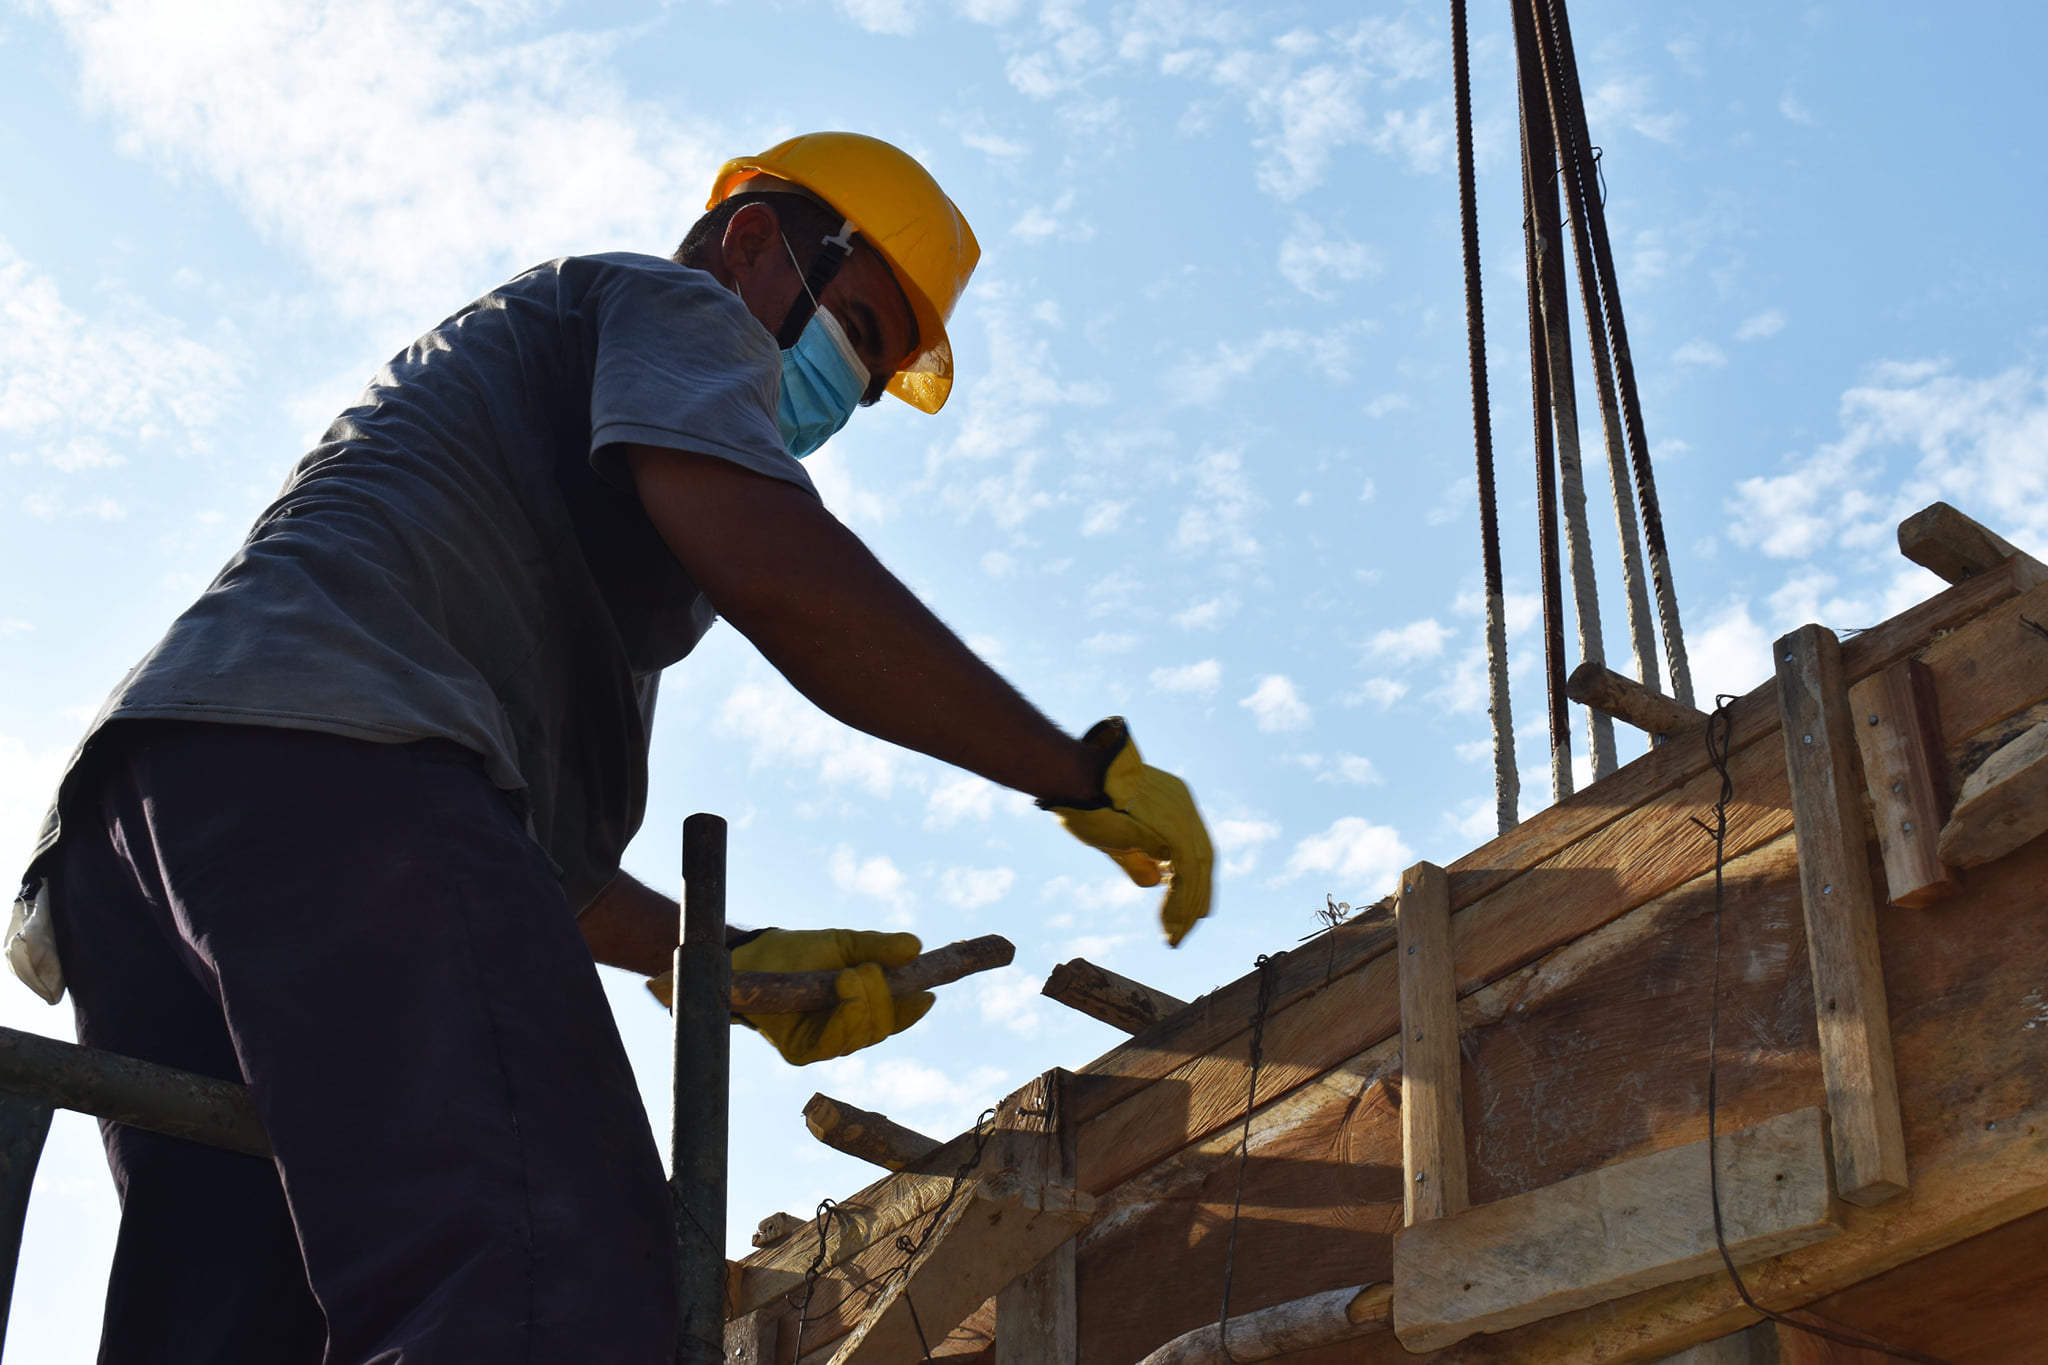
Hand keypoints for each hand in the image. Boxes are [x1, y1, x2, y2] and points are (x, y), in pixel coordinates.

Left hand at [732, 928, 934, 1064]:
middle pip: (882, 1028)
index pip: (895, 1017)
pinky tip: (843, 994)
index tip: (926, 995)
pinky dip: (844, 1019)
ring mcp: (825, 1044)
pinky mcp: (801, 1052)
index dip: (912, 1010)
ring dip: (862, 1004)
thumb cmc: (802, 951)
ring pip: (861, 1036)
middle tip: (867, 969)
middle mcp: (847, 1031)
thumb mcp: (845, 944)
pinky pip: (832, 1045)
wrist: (757, 956)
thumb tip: (916, 947)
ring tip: (847, 975)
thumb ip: (878, 948)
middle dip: (883, 997)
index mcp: (863, 1009)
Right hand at [1042, 719, 1213, 945]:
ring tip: (1175, 936)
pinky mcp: (1173, 829)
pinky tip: (1171, 924)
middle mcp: (1184, 807)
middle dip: (1195, 899)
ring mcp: (1182, 815)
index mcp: (1174, 803)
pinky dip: (1181, 902)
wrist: (1075, 780)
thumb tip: (1155, 882)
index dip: (1192, 881)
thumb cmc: (1087, 804)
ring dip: (1187, 907)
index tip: (1186, 910)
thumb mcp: (1119, 838)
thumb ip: (1139, 859)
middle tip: (1183, 931)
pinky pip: (1186, 873)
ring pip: (1198, 869)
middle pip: (1202, 860)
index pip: (1193, 849)